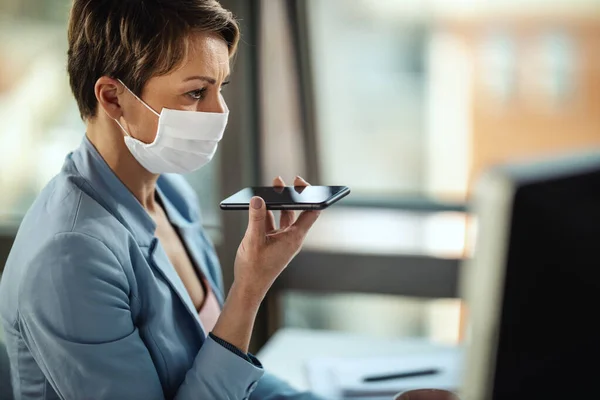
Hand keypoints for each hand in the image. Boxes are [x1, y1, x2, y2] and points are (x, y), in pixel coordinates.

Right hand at [233, 176, 319, 301]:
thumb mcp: (254, 240)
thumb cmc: (254, 268)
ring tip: (273, 186)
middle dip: (292, 195)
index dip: (310, 196)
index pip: (311, 212)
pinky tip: (258, 204)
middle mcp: (291, 238)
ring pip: (284, 216)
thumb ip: (256, 219)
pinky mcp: (271, 242)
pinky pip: (272, 222)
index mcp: (294, 238)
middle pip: (297, 211)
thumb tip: (257, 199)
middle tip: (284, 181)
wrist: (248, 287)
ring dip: (278, 202)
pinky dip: (267, 213)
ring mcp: (281, 240)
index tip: (301, 183)